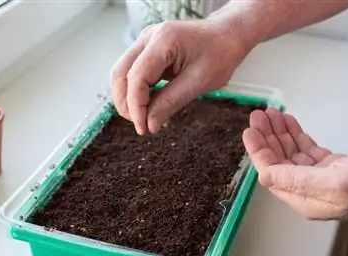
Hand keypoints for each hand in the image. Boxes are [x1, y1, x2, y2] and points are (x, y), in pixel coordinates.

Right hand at [110, 19, 251, 134]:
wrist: (227, 36)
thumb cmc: (220, 53)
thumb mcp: (200, 82)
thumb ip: (171, 102)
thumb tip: (149, 125)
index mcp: (164, 40)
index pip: (137, 76)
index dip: (136, 106)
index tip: (143, 128)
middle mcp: (149, 38)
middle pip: (120, 74)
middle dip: (126, 104)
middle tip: (142, 126)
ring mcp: (145, 43)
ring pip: (122, 75)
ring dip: (129, 100)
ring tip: (146, 119)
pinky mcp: (147, 52)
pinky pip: (133, 75)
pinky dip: (138, 94)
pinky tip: (152, 109)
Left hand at [242, 108, 347, 220]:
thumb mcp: (332, 183)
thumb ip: (295, 180)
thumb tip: (264, 176)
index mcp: (303, 198)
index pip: (271, 173)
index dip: (258, 151)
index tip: (249, 132)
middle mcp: (307, 189)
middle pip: (278, 160)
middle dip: (267, 137)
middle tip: (259, 117)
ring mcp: (319, 178)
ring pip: (291, 153)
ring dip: (280, 133)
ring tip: (272, 114)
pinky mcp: (330, 168)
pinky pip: (305, 149)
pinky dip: (296, 134)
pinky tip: (289, 123)